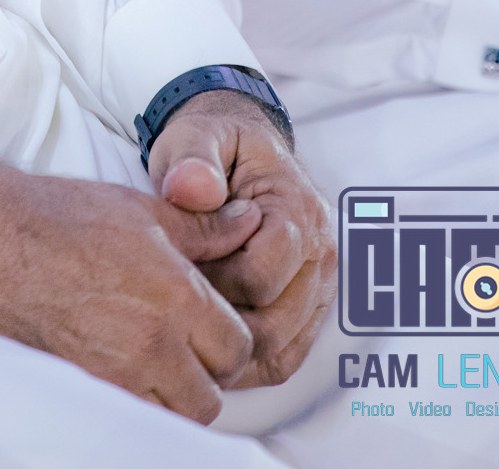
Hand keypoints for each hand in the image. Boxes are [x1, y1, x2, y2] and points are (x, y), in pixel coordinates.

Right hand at [0, 155, 258, 423]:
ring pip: (173, 414)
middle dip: (203, 374)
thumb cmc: (61, 217)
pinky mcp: (85, 391)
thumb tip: (249, 223)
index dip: (228, 338)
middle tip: (182, 345)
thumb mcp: (143, 210)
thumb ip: (205, 227)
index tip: (209, 324)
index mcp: (177, 297)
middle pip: (211, 395)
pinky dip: (136, 401)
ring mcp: (118, 376)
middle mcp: (154, 345)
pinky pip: (131, 416)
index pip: (237, 348)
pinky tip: (121, 368)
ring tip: (150, 359)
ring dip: (170, 394)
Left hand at [149, 91, 334, 389]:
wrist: (238, 142)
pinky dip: (248, 362)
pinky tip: (210, 343)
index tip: (181, 266)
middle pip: (274, 324)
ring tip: (189, 322)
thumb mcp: (194, 136)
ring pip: (280, 351)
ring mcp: (319, 283)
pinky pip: (285, 356)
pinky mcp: (309, 305)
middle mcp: (320, 251)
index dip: (214, 281)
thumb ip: (193, 159)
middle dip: (220, 322)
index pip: (261, 276)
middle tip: (178, 302)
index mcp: (298, 208)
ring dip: (232, 349)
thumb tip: (193, 188)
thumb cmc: (213, 143)